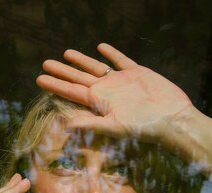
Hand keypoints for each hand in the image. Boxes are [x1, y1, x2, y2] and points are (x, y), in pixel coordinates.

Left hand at [36, 43, 194, 147]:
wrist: (172, 119)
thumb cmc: (144, 127)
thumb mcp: (114, 127)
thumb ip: (90, 124)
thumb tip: (66, 125)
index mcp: (98, 102)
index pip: (71, 92)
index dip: (55, 85)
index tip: (39, 79)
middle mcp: (107, 90)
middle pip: (78, 78)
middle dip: (62, 71)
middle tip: (45, 63)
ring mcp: (121, 81)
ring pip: (96, 67)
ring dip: (82, 60)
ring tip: (66, 53)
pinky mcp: (137, 73)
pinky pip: (120, 61)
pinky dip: (111, 54)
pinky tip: (101, 47)